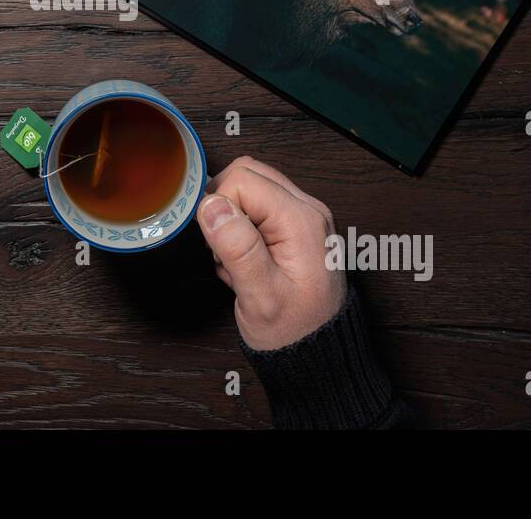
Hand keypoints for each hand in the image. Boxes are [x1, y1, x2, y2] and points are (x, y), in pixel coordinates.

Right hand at [196, 156, 345, 350]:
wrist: (319, 355)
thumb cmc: (294, 331)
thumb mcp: (261, 296)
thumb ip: (238, 248)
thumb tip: (211, 206)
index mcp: (301, 221)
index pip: (243, 180)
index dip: (219, 207)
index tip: (218, 245)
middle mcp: (306, 210)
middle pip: (248, 174)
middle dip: (223, 207)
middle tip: (223, 249)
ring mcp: (302, 217)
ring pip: (250, 188)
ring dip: (231, 219)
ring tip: (236, 260)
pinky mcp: (294, 227)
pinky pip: (257, 208)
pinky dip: (241, 228)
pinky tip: (245, 262)